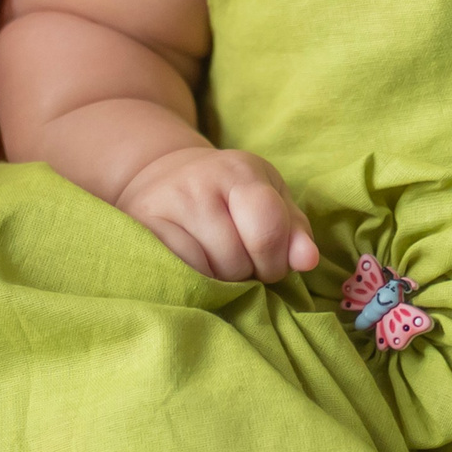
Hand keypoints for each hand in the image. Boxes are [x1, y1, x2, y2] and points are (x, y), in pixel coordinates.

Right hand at [116, 146, 318, 281]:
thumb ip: (294, 231)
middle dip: (249, 273)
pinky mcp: (143, 226)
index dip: (276, 260)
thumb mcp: (269, 199)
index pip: (268, 228)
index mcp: (242, 171)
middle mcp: (202, 182)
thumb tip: (307, 260)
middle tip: (242, 264)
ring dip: (222, 281)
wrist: (163, 176)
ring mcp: (169, 203)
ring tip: (219, 264)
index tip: (271, 265)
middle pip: (239, 257)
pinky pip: (180, 273)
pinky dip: (194, 281)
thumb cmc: (228, 195)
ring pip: (210, 271)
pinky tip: (195, 267)